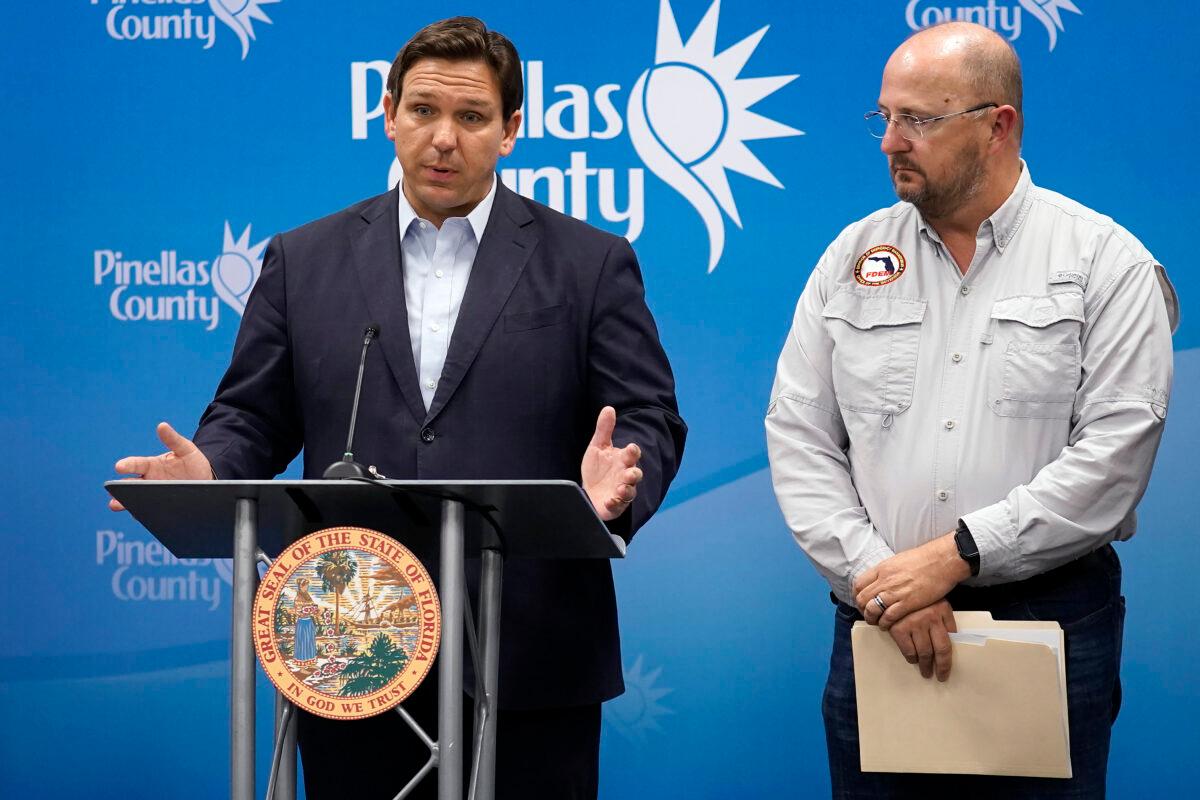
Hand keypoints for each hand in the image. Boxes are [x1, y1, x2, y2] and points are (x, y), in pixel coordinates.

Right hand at [108, 422, 212, 510]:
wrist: (206, 480)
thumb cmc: (193, 463)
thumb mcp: (186, 450)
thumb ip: (173, 439)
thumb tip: (162, 425)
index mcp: (151, 465)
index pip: (136, 464)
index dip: (127, 465)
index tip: (119, 466)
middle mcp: (148, 481)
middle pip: (130, 485)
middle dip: (121, 488)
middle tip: (114, 492)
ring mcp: (153, 495)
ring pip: (136, 500)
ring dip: (127, 503)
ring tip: (119, 505)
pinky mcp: (160, 507)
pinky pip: (150, 512)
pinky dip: (145, 514)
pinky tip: (144, 517)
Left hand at [581, 406, 642, 520]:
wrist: (588, 491)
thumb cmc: (597, 469)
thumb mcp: (598, 447)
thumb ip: (604, 429)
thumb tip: (609, 408)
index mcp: (623, 460)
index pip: (632, 454)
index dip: (633, 452)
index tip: (631, 448)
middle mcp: (625, 476)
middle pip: (635, 474)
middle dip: (634, 474)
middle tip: (630, 472)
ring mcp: (621, 492)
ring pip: (630, 492)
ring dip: (627, 490)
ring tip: (621, 488)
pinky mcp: (614, 506)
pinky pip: (618, 506)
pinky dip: (615, 504)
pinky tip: (610, 500)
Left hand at [854, 533, 969, 628]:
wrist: (942, 561)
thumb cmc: (923, 560)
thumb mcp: (897, 561)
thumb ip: (886, 572)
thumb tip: (879, 581)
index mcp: (882, 568)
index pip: (858, 584)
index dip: (857, 596)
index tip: (862, 602)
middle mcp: (885, 580)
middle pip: (862, 598)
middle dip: (862, 609)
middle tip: (868, 614)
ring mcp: (895, 592)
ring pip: (872, 609)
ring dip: (872, 618)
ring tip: (876, 622)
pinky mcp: (908, 602)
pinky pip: (889, 616)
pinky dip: (885, 623)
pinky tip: (888, 625)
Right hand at [887, 600, 957, 680]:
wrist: (894, 587)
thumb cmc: (918, 598)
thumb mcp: (936, 603)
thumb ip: (943, 620)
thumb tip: (952, 642)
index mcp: (942, 610)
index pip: (949, 640)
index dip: (948, 660)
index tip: (946, 670)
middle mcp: (930, 616)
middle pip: (940, 650)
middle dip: (940, 667)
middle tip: (939, 676)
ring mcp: (914, 622)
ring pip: (924, 652)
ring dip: (925, 665)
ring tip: (925, 671)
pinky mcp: (898, 628)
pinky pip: (908, 651)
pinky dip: (911, 658)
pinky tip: (912, 659)